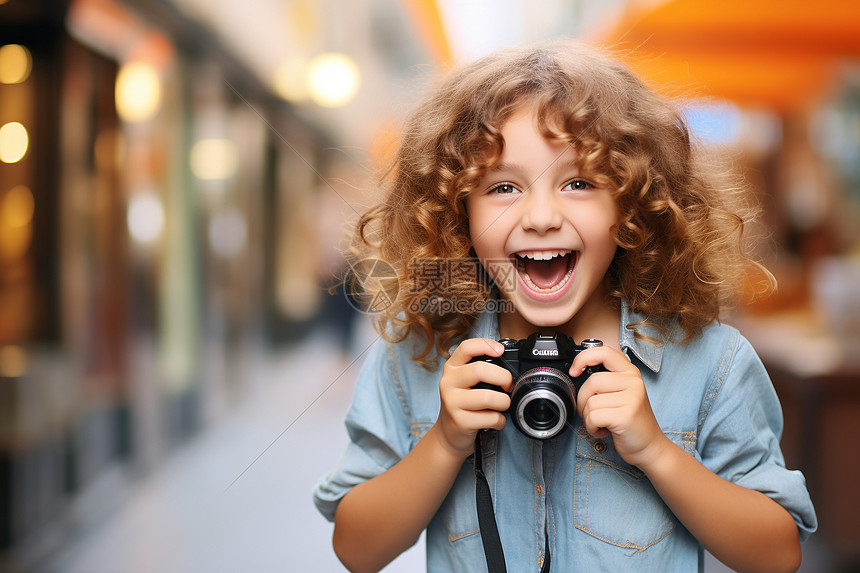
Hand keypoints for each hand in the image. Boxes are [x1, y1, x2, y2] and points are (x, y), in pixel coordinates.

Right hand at [435, 338, 512, 457]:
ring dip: (504, 402)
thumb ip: (479, 370)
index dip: (485, 345)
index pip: (466, 347)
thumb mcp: (465, 382)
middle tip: (509, 386)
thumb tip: (509, 365)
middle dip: (503, 378)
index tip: (501, 351)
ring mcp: (451, 402)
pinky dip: (500, 420)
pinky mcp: (459, 421)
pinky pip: (490, 417)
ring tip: (503, 405)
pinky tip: (496, 420)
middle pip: (480, 370)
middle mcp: (448, 382)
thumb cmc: (464, 404)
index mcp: (452, 367)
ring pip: (487, 397)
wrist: (449, 433)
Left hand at [571, 346, 669, 469]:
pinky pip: (593, 417)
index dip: (584, 358)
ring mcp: (632, 398)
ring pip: (590, 401)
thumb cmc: (631, 421)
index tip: (575, 370)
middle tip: (594, 413)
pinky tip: (605, 430)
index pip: (604, 352)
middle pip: (592, 382)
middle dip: (584, 401)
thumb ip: (606, 381)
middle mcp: (633, 381)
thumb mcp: (622, 394)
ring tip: (603, 423)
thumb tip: (578, 373)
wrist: (650, 447)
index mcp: (630, 372)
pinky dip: (592, 427)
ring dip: (589, 418)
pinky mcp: (626, 415)